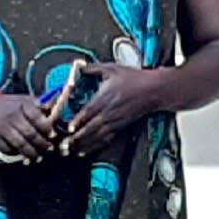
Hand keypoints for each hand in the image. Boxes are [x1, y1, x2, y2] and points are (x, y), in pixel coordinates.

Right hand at [0, 91, 61, 164]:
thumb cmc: (2, 104)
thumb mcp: (20, 99)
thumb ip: (37, 105)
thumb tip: (54, 111)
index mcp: (22, 104)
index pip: (38, 118)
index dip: (47, 128)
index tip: (52, 135)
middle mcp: (12, 115)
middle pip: (31, 134)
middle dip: (41, 144)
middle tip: (48, 149)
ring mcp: (1, 127)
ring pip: (20, 144)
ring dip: (31, 153)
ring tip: (37, 157)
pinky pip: (7, 149)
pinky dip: (15, 153)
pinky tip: (21, 155)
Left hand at [44, 66, 175, 156]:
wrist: (155, 90)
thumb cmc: (135, 79)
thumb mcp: (113, 69)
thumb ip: (93, 68)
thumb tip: (78, 66)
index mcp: (107, 97)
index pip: (91, 111)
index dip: (80, 120)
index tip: (70, 128)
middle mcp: (110, 111)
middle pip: (92, 127)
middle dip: (77, 137)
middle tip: (64, 145)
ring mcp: (115, 121)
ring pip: (97, 136)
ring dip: (83, 144)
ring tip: (69, 151)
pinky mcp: (120, 127)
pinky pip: (105, 139)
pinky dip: (93, 146)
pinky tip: (83, 151)